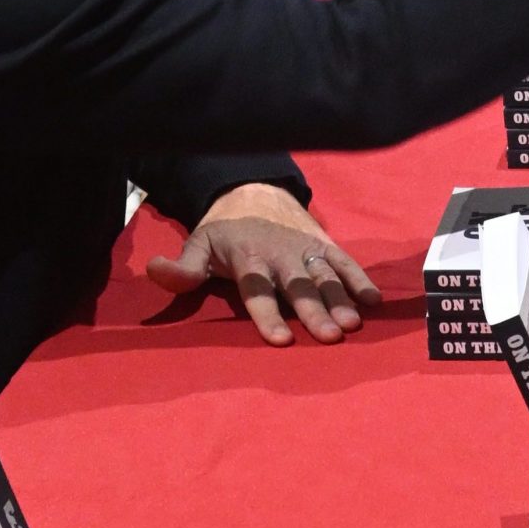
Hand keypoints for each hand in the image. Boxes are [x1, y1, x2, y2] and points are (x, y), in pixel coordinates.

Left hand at [145, 181, 380, 345]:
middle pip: (298, 286)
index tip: (281, 339)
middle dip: (314, 310)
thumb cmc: (225, 228)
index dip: (269, 314)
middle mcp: (280, 254)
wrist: (255, 188)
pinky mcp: (324, 242)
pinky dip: (360, 278)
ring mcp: (305, 248)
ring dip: (340, 298)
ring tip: (353, 323)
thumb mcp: (198, 243)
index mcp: (248, 257)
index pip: (258, 291)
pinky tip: (374, 300)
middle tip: (330, 336)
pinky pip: (345, 261)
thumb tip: (154, 271)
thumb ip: (183, 267)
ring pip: (325, 275)